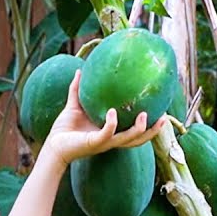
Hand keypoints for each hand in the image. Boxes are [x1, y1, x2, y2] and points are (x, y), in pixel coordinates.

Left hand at [39, 70, 165, 164]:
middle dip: (153, 132)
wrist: (52, 145)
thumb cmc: (63, 129)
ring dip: (139, 130)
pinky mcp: (94, 143)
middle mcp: (111, 140)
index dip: (149, 126)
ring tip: (146, 116)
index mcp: (111, 133)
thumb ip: (77, 90)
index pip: (135, 132)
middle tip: (164, 119)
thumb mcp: (74, 106)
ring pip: (128, 140)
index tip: (161, 114)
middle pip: (139, 140)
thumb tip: (79, 70)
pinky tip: (113, 112)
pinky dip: (112, 124)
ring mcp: (104, 143)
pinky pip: (107, 134)